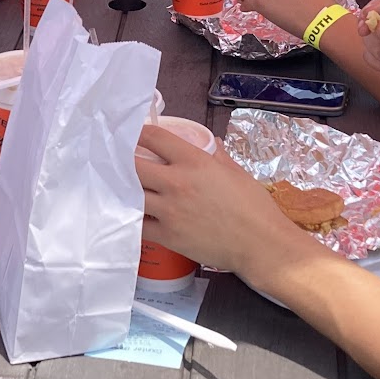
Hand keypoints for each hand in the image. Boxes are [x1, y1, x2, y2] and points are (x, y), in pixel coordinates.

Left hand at [136, 125, 307, 275]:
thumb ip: (219, 156)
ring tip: (121, 188)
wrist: (260, 245)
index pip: (155, 138)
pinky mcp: (167, 235)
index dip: (139, 133)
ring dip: (124, 190)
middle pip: (133, 166)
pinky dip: (133, 219)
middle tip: (119, 162)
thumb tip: (213, 144)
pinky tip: (132, 215)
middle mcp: (176, 182)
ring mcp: (169, 210)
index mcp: (194, 162)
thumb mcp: (237, 173)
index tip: (132, 134)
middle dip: (123, 161)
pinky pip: (139, 225)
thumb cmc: (254, 207)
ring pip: (131, 195)